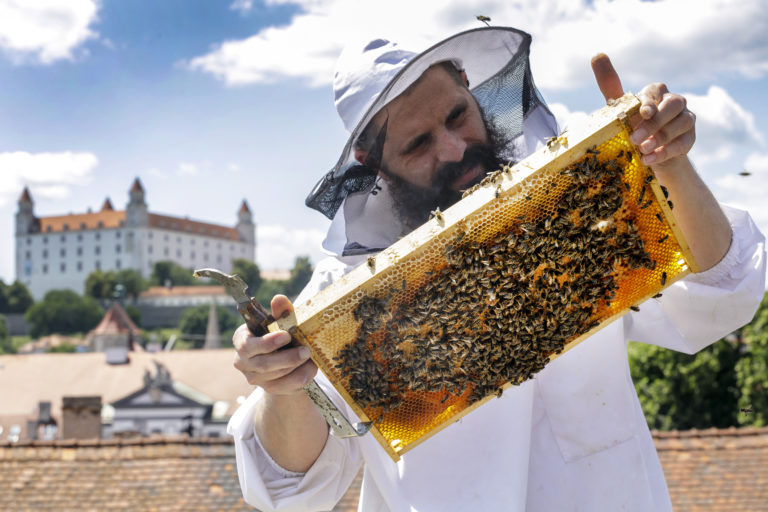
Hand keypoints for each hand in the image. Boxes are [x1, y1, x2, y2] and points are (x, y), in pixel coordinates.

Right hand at [232, 294, 316, 394]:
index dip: (267, 343)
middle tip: (306, 350)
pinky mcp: (269, 389)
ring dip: (297, 366)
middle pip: (264, 364)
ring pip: (277, 376)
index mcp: (241, 340)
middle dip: (288, 357)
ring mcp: (255, 378)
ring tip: (311, 356)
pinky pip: (287, 386)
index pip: (248, 346)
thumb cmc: (277, 334)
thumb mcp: (279, 322)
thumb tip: (279, 299)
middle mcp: (243, 361)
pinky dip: (301, 376)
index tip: (287, 335)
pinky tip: (311, 367)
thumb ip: (279, 312)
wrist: (282, 357)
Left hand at [591, 53, 695, 167]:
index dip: (649, 102)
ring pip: (681, 123)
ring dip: (661, 138)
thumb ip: (610, 85)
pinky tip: (650, 159)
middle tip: (635, 138)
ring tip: (642, 150)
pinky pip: (683, 143)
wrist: (648, 154)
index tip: (642, 113)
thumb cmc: (632, 125)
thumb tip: (597, 54)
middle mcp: (674, 102)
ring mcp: (686, 119)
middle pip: (672, 105)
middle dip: (654, 122)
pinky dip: (666, 152)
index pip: (655, 92)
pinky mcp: (690, 138)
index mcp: (656, 92)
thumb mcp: (619, 109)